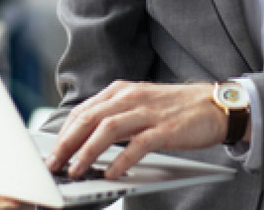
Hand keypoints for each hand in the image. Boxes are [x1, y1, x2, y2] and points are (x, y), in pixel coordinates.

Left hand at [45, 81, 227, 180]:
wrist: (213, 105)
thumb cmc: (173, 109)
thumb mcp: (138, 105)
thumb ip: (114, 116)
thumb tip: (83, 140)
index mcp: (121, 90)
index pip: (83, 111)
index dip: (64, 133)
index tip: (50, 153)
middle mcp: (131, 96)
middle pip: (90, 118)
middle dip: (67, 143)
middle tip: (52, 164)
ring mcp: (148, 112)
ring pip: (108, 129)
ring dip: (87, 151)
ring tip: (74, 171)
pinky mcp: (165, 128)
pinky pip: (138, 144)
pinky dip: (120, 160)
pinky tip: (110, 173)